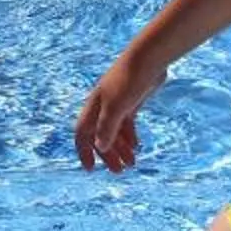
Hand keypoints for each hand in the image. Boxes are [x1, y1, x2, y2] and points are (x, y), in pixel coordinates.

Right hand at [73, 55, 164, 172]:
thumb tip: (100, 147)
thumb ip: (108, 127)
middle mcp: (102, 106)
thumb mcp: (117, 106)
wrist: (148, 58)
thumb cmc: (129, 79)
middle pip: (101, 136)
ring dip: (121, 149)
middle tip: (119, 172)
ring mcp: (117, 103)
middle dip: (108, 155)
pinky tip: (136, 147)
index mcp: (94, 107)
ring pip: (115, 131)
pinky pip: (127, 124)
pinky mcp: (131, 101)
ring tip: (132, 164)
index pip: (82, 133)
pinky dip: (130, 137)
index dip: (84, 152)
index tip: (90, 169)